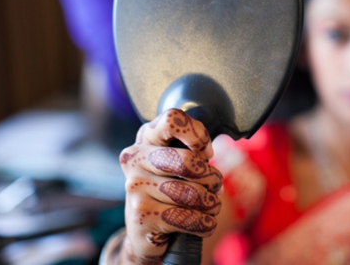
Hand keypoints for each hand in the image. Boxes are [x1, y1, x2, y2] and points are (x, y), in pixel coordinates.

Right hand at [118, 109, 222, 262]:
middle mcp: (135, 158)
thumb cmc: (170, 187)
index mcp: (147, 137)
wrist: (145, 230)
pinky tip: (204, 223)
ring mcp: (135, 187)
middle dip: (211, 178)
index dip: (197, 134)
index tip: (206, 153)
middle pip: (188, 161)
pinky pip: (188, 218)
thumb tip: (207, 153)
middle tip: (214, 185)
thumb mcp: (179, 161)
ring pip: (192, 194)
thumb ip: (193, 148)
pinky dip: (205, 223)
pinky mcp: (141, 215)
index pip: (172, 120)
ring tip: (210, 205)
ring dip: (211, 203)